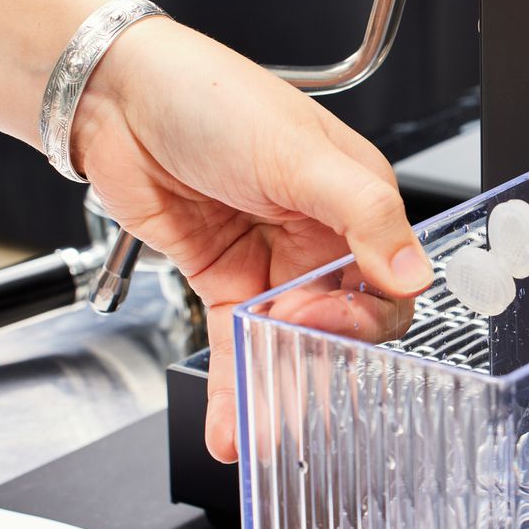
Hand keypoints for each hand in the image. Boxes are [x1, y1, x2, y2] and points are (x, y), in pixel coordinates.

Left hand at [73, 18, 433, 462]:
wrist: (116, 97)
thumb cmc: (211, 97)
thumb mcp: (299, 153)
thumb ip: (364, 215)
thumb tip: (412, 271)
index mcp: (357, 202)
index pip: (388, 284)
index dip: (360, 315)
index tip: (319, 317)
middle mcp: (321, 239)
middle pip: (341, 326)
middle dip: (318, 359)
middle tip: (286, 369)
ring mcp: (271, 266)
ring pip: (287, 346)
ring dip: (276, 391)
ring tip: (258, 431)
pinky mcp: (224, 284)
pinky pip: (237, 348)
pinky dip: (234, 390)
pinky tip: (232, 426)